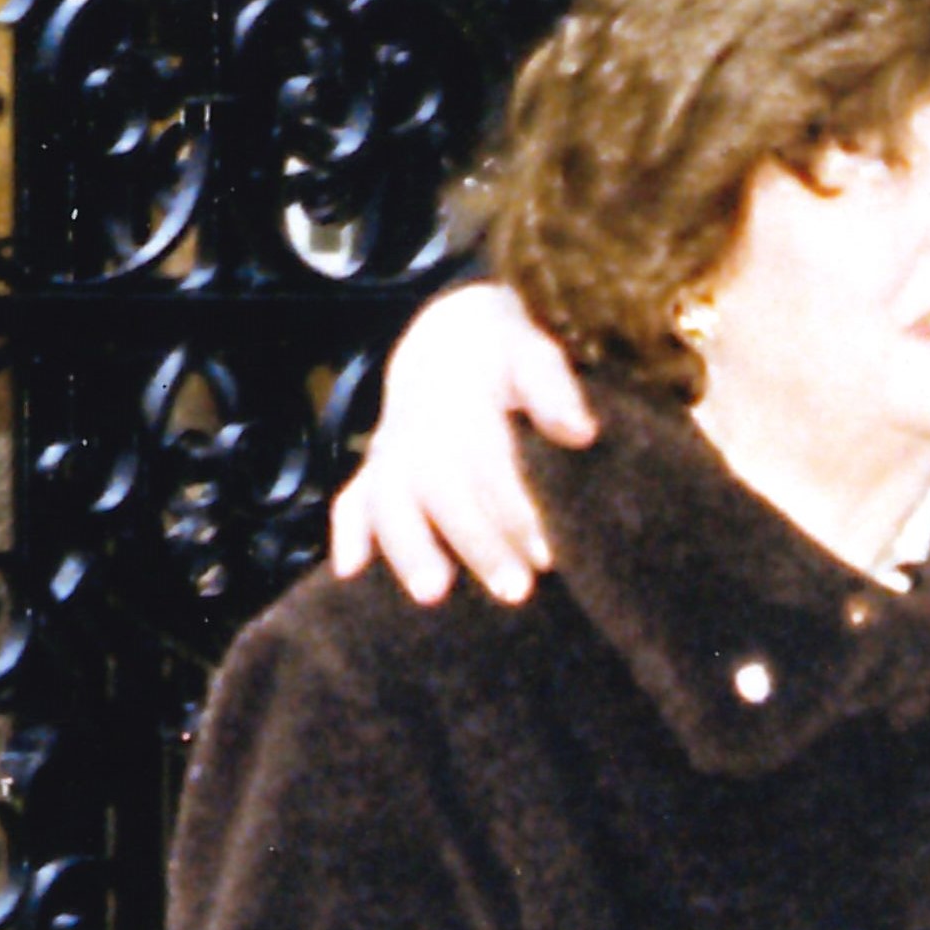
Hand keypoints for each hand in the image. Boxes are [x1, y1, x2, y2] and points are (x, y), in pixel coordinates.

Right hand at [321, 281, 590, 604]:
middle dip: (474, 541)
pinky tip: (348, 572)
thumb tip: (582, 433)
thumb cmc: (499, 354)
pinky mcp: (377, 467)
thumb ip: (554, 391)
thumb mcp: (531, 354)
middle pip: (440, 489)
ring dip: (407, 548)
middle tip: (513, 592)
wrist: (444, 335)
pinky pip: (352, 497)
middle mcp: (420, 430)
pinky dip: (347, 531)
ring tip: (432, 594)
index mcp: (462, 402)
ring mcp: (393, 449)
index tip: (545, 556)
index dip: (514, 510)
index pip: (488, 461)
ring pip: (389, 499)